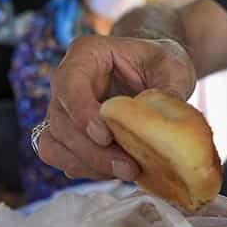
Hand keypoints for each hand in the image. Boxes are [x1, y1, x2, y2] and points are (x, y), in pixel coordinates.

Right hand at [37, 35, 196, 180]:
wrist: (154, 73)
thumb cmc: (160, 63)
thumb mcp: (173, 67)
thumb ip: (168, 92)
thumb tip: (162, 126)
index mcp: (86, 54)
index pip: (70, 83)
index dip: (81, 112)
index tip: (106, 136)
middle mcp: (66, 81)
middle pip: (60, 120)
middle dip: (92, 150)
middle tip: (128, 167)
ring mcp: (62, 109)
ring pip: (54, 142)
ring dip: (88, 164)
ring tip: (127, 171)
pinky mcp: (66, 134)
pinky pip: (60, 156)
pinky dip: (85, 169)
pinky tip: (115, 172)